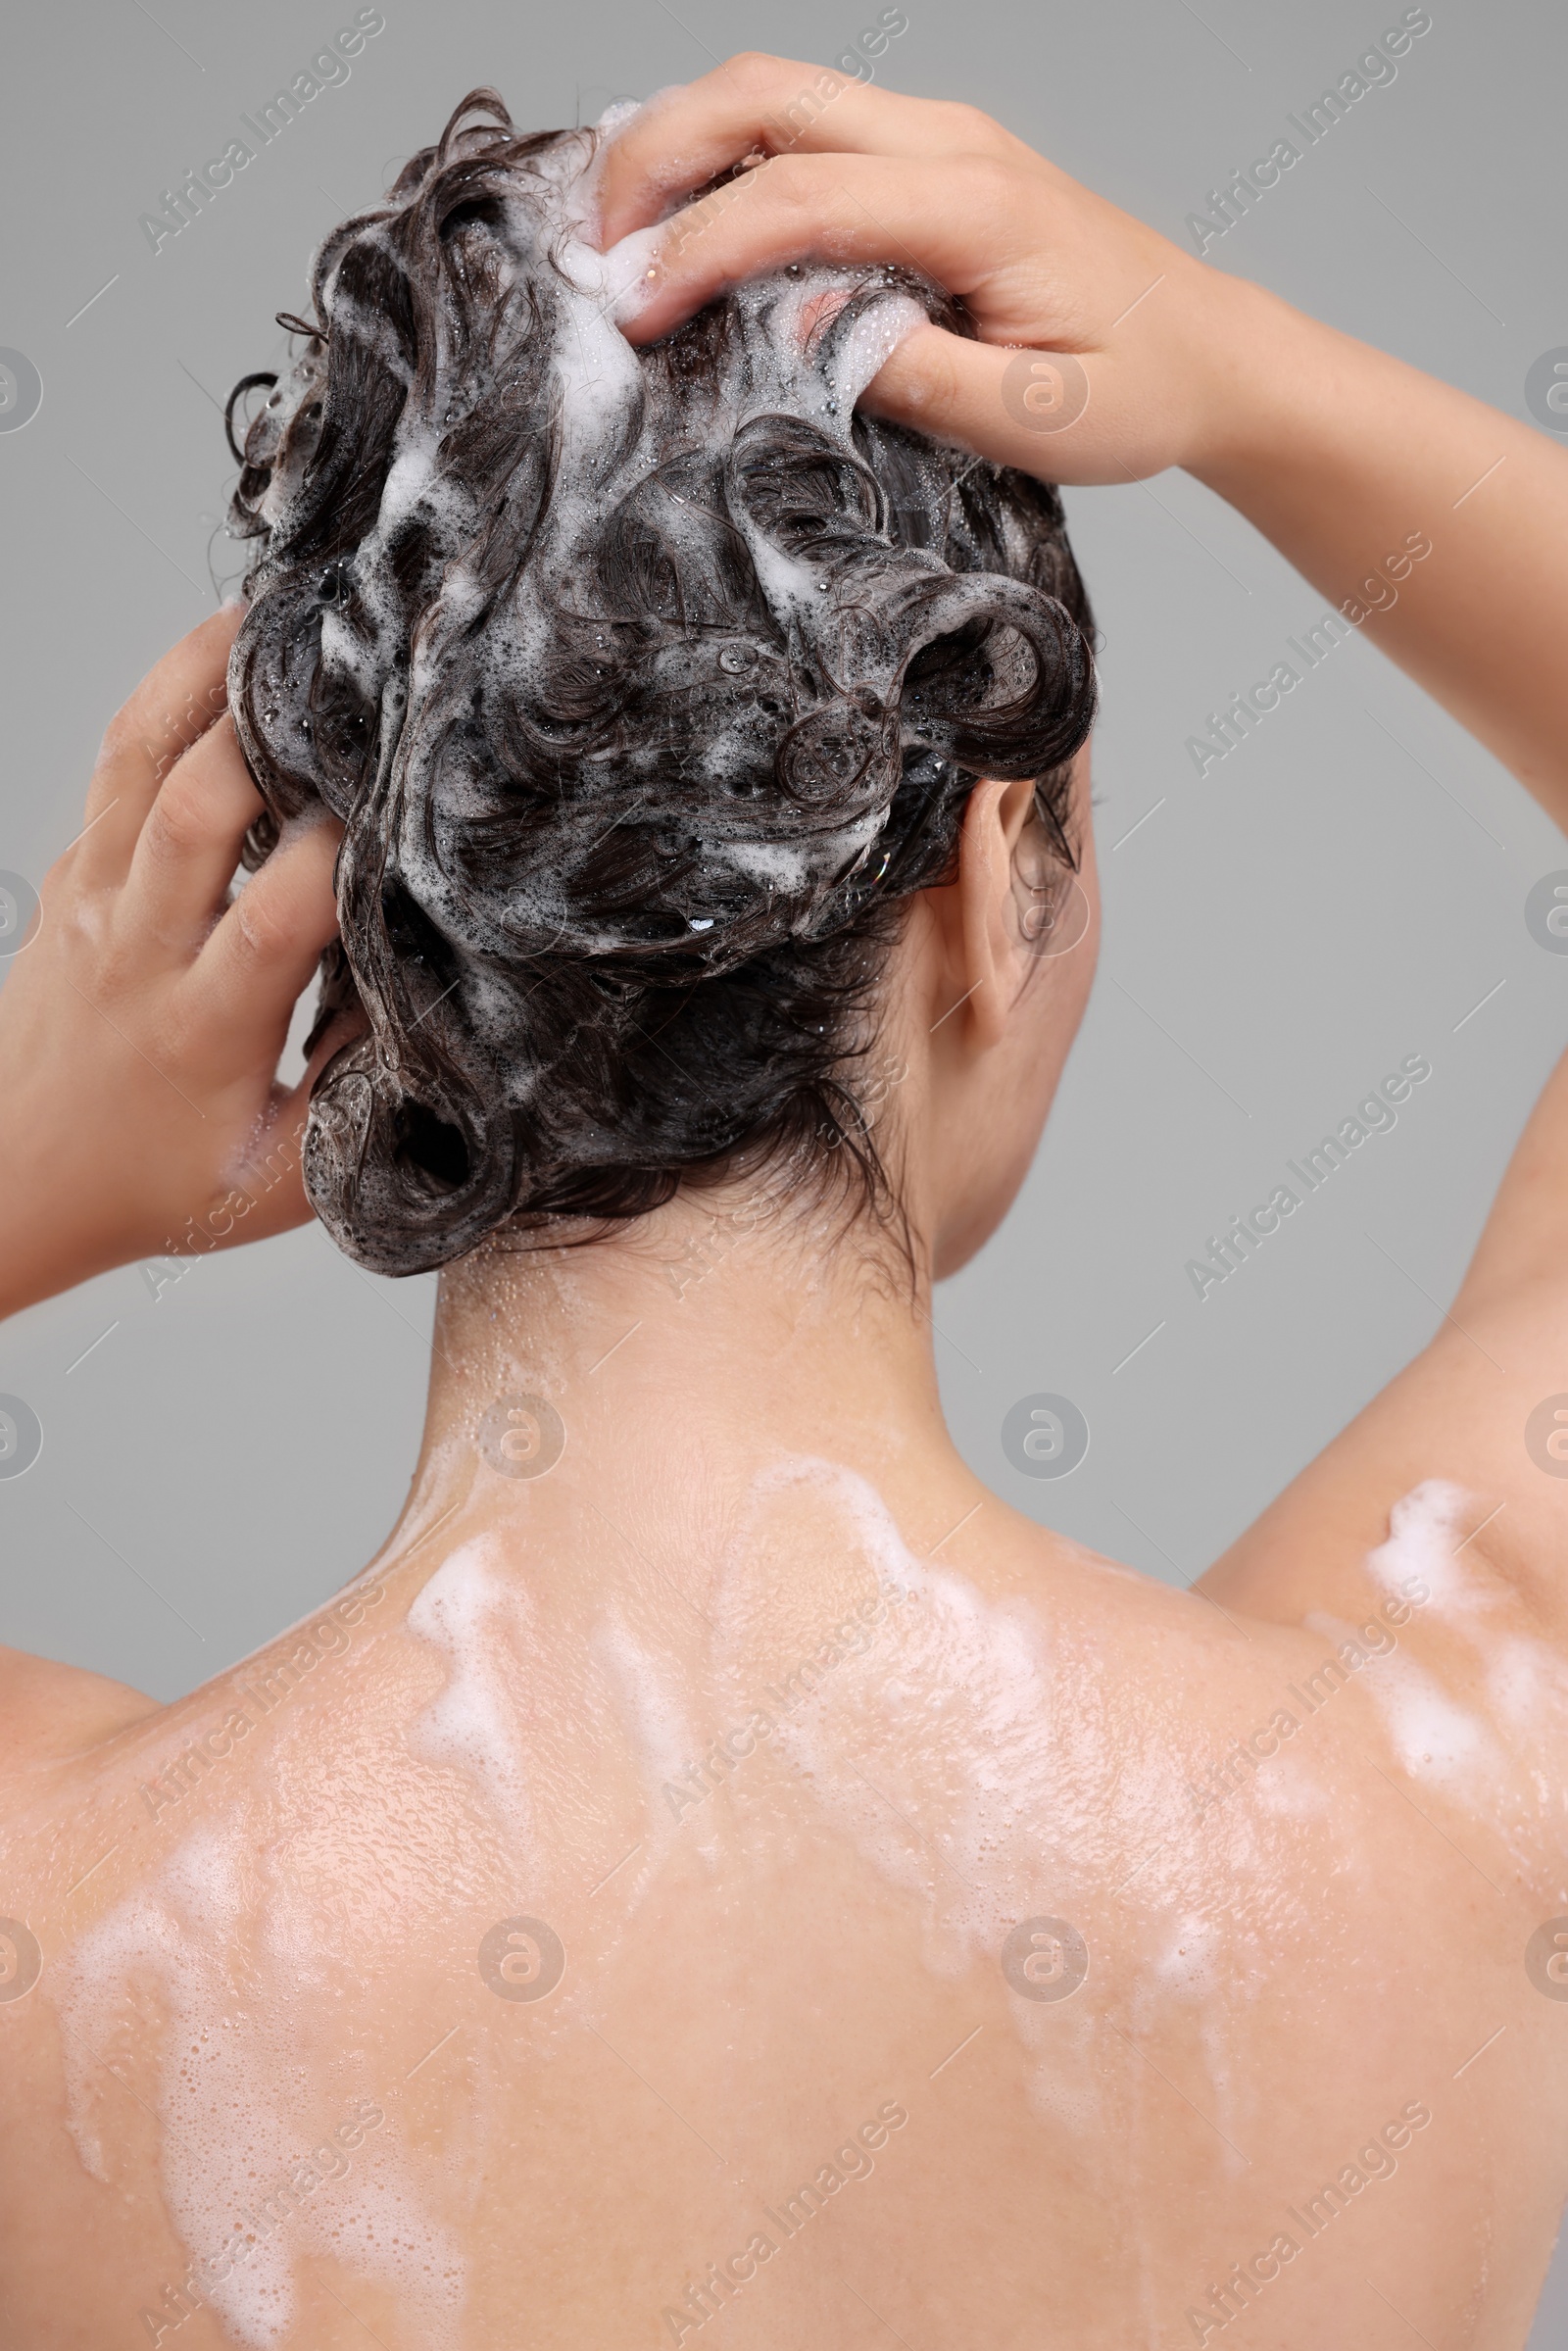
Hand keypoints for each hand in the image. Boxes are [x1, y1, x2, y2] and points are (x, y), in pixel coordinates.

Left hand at [0, 606, 347, 1318]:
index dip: (344, 852)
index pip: (277, 919)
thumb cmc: (151, 1189)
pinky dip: (164, 697)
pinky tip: (219, 652)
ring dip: (204, 677)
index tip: (412, 805)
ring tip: (276, 611)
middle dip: (273, 727)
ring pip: (140, 762)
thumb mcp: (278, 1188)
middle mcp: (138, 951)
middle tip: (352, 664)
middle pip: (195, 809)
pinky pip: (113, 766)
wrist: (6, 1182)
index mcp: (202, 1031)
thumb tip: (440, 1026)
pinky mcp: (74, 875)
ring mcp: (95, 901)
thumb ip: (361, 1111)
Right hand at [595, 53, 1248, 485]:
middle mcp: (948, 142)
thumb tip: (797, 334)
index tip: (630, 316)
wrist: (1210, 353)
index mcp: (973, 203)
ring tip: (616, 240)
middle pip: (761, 94)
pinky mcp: (924, 157)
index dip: (697, 251)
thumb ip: (912, 374)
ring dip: (678, 146)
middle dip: (654, 158)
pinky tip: (684, 223)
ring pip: (771, 93)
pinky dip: (722, 157)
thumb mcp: (1034, 420)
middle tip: (589, 253)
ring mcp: (935, 136)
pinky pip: (801, 126)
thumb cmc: (1137, 389)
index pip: (796, 195)